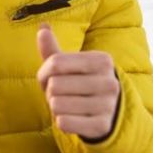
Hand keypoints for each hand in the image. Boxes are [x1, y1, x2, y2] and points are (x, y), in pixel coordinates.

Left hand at [36, 23, 119, 140]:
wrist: (107, 114)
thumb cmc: (81, 84)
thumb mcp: (70, 66)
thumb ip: (53, 50)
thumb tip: (42, 27)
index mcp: (102, 60)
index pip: (55, 63)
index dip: (44, 73)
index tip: (50, 78)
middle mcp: (109, 81)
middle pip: (54, 85)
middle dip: (50, 92)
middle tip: (62, 95)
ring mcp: (108, 105)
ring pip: (56, 105)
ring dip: (55, 108)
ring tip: (68, 105)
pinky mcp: (102, 126)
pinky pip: (63, 123)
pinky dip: (61, 122)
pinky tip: (73, 119)